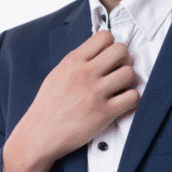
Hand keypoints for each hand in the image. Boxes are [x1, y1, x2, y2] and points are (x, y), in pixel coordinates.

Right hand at [2, 31, 139, 171]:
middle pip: (121, 50)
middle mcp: (84, 74)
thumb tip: (97, 52)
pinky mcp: (103, 113)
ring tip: (119, 90)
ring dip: (128, 81)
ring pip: (129, 73)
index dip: (112, 46)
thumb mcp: (57, 75)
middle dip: (124, 60)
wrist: (39, 135)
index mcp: (72, 62)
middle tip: (118, 72)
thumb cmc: (48, 107)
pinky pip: (132, 97)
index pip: (104, 36)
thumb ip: (77, 62)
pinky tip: (121, 104)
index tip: (109, 58)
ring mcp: (95, 93)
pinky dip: (131, 100)